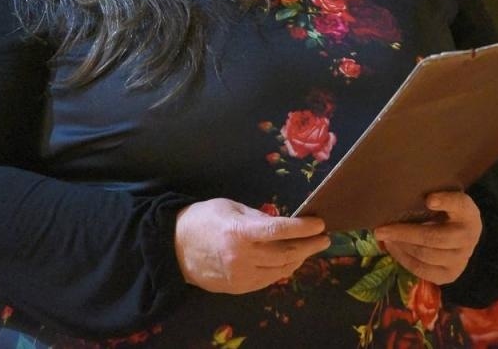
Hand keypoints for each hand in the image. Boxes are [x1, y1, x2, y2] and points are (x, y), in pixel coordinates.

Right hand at [173, 199, 328, 294]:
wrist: (174, 248)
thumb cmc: (203, 220)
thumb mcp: (231, 208)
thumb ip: (258, 217)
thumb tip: (283, 224)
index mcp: (239, 232)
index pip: (279, 230)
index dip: (303, 228)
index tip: (320, 224)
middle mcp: (242, 257)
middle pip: (285, 254)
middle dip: (309, 246)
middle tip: (323, 239)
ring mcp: (241, 276)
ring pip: (280, 270)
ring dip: (298, 259)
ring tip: (309, 249)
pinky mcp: (238, 288)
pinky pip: (268, 280)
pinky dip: (282, 270)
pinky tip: (288, 261)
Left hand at [374, 191, 481, 284]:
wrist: (461, 235)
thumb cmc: (446, 212)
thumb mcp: (444, 199)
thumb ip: (432, 198)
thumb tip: (413, 200)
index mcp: (468, 213)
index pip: (460, 205)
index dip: (445, 202)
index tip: (428, 200)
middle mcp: (469, 238)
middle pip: (433, 237)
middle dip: (403, 234)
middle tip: (380, 230)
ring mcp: (461, 260)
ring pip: (426, 256)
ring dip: (401, 247)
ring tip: (385, 239)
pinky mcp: (450, 275)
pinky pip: (423, 271)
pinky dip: (404, 260)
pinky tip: (393, 249)